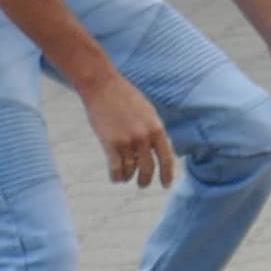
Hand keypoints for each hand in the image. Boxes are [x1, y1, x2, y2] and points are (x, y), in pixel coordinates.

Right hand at [78, 68, 173, 187]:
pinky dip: (116, 176)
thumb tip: (158, 149)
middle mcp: (144, 137)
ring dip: (128, 177)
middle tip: (143, 184)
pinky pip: (116, 168)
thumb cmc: (124, 97)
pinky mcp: (110, 143)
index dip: (167, 174)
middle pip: (149, 167)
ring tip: (126, 178)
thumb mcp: (148, 112)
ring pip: (130, 169)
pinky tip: (116, 178)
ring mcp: (127, 141)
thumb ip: (153, 130)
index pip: (167, 157)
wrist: (102, 86)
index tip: (166, 185)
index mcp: (157, 128)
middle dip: (146, 179)